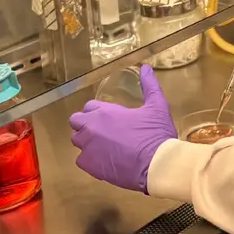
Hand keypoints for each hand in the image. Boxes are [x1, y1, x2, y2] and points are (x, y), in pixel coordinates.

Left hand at [69, 65, 176, 192]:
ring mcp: (87, 148)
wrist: (155, 164)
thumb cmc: (155, 133)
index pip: (89, 106)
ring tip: (105, 146)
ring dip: (87, 141)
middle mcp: (91, 127)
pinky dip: (91, 160)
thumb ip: (149, 85)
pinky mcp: (89, 166)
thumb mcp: (157, 106)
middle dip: (85, 124)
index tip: (109, 117)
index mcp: (106, 112)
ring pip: (76, 141)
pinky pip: (81, 160)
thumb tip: (146, 67)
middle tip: (103, 131)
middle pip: (75, 121)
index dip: (98, 111)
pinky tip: (106, 161)